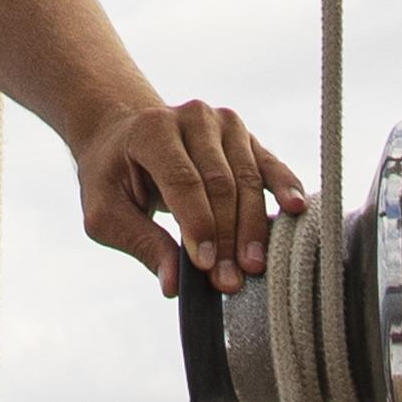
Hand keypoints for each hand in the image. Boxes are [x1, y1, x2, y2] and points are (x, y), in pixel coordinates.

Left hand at [73, 89, 292, 299]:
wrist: (124, 138)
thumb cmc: (113, 178)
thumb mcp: (106, 212)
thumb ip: (141, 243)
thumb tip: (175, 284)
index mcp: (151, 130)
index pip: (183, 180)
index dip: (198, 224)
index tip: (206, 267)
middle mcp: (192, 117)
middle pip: (220, 183)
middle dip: (227, 237)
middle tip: (230, 282)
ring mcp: (223, 122)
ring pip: (248, 178)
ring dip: (253, 227)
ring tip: (254, 268)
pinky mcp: (245, 136)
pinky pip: (269, 165)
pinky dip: (284, 187)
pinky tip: (295, 210)